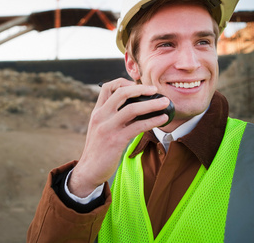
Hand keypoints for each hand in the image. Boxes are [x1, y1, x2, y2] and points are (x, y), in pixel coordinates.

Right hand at [68, 78, 170, 196]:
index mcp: (97, 112)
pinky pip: (138, 126)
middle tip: (155, 90)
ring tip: (165, 103)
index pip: (107, 87)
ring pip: (132, 108)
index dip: (123, 82)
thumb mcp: (101, 128)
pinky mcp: (116, 141)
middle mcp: (101, 116)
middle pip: (121, 93)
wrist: (88, 170)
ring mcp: (108, 128)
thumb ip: (114, 117)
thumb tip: (137, 108)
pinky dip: (153, 120)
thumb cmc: (99, 150)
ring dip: (152, 104)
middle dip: (141, 88)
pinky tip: (162, 119)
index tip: (137, 86)